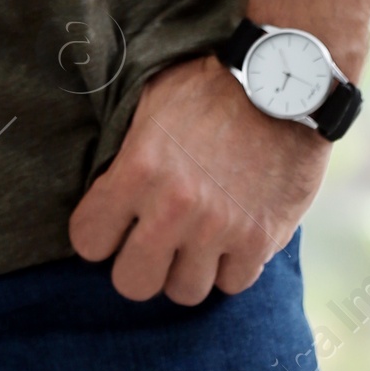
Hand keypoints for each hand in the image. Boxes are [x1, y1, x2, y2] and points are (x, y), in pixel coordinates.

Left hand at [68, 55, 327, 302]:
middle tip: (150, 241)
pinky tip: (229, 238)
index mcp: (138, 169)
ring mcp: (218, 229)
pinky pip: (232, 284)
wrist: (280, 78)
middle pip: (132, 283)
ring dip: (185, 269)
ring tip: (193, 240)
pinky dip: (230, 266)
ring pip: (184, 292)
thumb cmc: (208, 85)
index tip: (111, 225)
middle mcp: (173, 208)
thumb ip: (124, 154)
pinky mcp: (259, 239)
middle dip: (137, 264)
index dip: (97, 235)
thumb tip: (101, 188)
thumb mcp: (149, 104)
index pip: (88, 240)